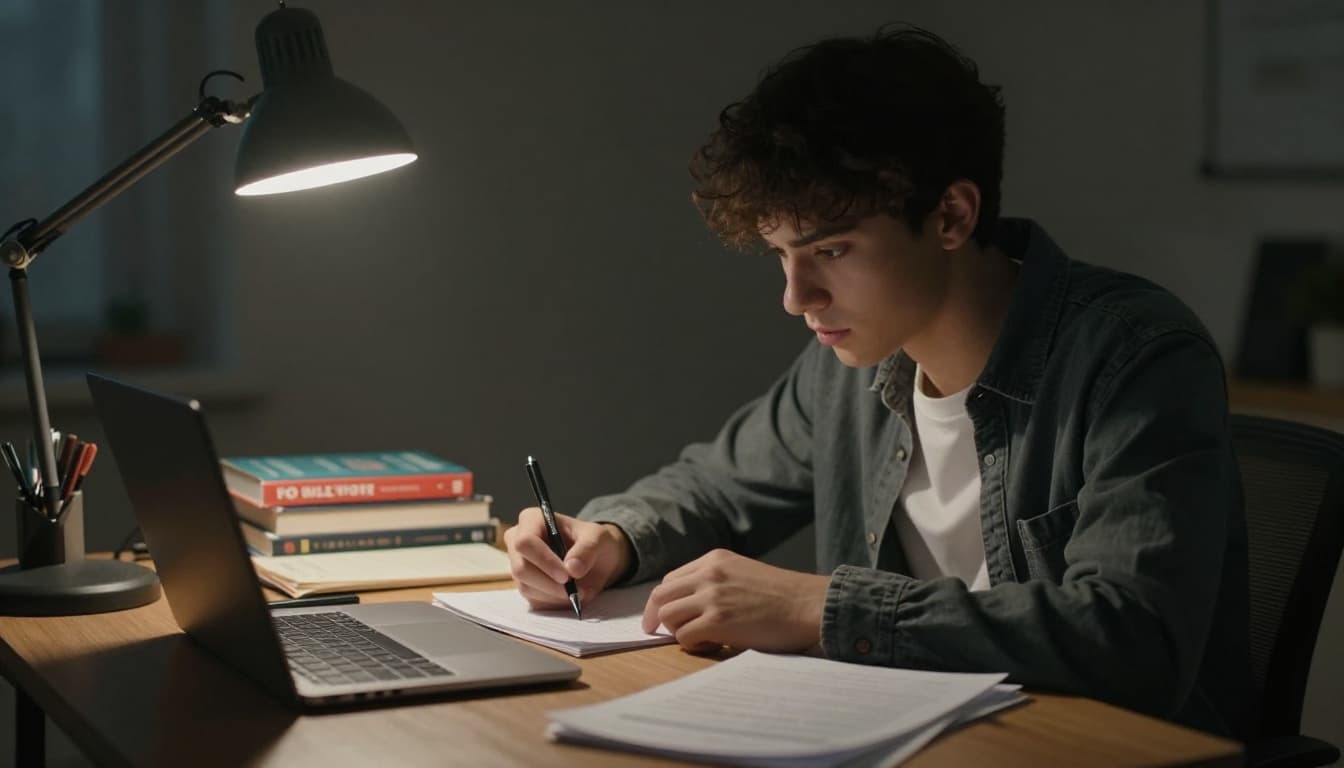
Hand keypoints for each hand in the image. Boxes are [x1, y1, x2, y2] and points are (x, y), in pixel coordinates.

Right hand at [504, 508, 632, 609]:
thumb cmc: (593, 541)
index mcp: (532, 520)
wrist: (597, 559)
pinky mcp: (526, 585)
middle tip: (575, 590)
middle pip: (521, 568)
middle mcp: (518, 541)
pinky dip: (555, 602)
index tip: (566, 575)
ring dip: (555, 595)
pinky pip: (534, 600)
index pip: (525, 542)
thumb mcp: (599, 538)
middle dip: (549, 583)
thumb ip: (588, 549)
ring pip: (526, 587)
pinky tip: (571, 595)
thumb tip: (572, 568)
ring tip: (581, 591)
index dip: (543, 561)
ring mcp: (519, 565)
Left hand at [642, 549, 828, 653]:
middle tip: (654, 631)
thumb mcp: (743, 573)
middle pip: (661, 595)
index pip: (671, 579)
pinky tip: (709, 645)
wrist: (808, 605)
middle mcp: (709, 574)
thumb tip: (689, 605)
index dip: (662, 600)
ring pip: (668, 615)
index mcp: (714, 559)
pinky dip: (690, 645)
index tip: (659, 614)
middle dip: (654, 615)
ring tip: (696, 638)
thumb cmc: (782, 595)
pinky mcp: (717, 621)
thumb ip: (716, 582)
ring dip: (676, 631)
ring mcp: (711, 597)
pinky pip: (684, 636)